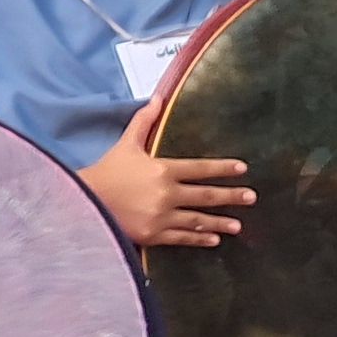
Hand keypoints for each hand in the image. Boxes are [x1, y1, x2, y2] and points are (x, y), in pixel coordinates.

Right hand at [79, 100, 251, 248]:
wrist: (85, 202)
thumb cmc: (106, 171)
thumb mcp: (126, 144)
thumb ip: (144, 121)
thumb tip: (158, 98)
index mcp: (163, 169)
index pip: (200, 168)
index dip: (223, 168)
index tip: (242, 169)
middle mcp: (166, 194)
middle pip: (205, 195)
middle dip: (231, 196)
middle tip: (251, 197)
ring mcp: (161, 216)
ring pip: (198, 219)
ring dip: (220, 222)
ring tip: (238, 225)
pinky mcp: (154, 235)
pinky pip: (182, 237)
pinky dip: (199, 238)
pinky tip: (213, 239)